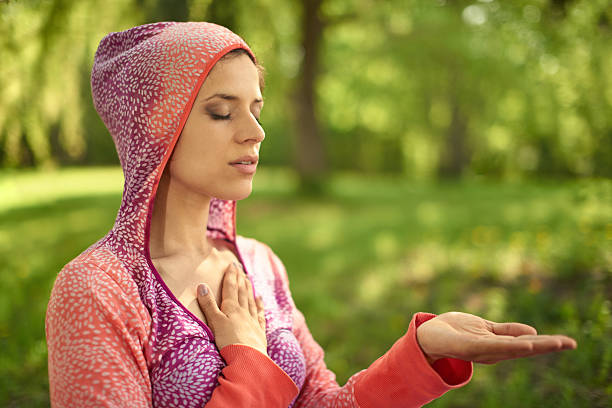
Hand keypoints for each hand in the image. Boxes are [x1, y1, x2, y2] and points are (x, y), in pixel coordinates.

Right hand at [196, 262, 267, 355]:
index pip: (231, 288)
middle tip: (240, 267)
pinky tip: (260, 298)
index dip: (231, 275)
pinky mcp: (259, 331)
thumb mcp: (214, 322)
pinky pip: (260, 314)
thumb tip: (201, 285)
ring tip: (248, 278)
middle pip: (242, 291)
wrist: (248, 359)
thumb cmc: (228, 341)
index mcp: (231, 308)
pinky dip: (260, 305)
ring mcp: (252, 320)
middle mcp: (243, 311)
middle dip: (240, 278)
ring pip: (250, 300)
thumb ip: (208, 304)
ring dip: (249, 288)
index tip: (232, 264)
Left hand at [416, 312, 576, 363]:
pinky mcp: (469, 348)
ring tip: (554, 343)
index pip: (527, 343)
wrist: (427, 336)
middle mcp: (493, 351)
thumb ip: (507, 331)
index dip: (548, 343)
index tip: (569, 342)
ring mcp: (482, 351)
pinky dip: (509, 346)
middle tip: (571, 344)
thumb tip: (532, 331)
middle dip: (548, 346)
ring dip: (534, 346)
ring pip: (512, 348)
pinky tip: (526, 345)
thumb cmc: (456, 332)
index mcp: (498, 345)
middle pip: (524, 348)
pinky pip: (492, 347)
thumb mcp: (486, 329)